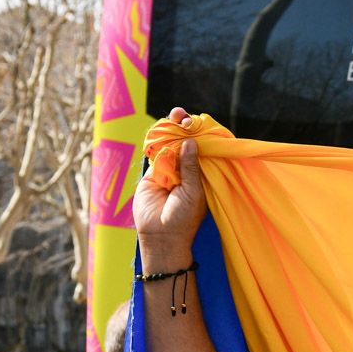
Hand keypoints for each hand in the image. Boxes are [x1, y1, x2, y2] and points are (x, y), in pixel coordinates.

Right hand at [134, 107, 207, 273]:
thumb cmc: (184, 217)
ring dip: (170, 130)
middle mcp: (185, 170)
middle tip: (184, 116)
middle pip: (183, 143)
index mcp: (200, 175)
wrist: (162, 235)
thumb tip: (190, 141)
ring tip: (175, 116)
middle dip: (183, 129)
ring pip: (168, 145)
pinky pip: (154, 154)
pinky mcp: (152, 173)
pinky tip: (161, 130)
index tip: (199, 124)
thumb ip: (191, 166)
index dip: (199, 136)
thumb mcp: (194, 190)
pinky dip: (156, 142)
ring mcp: (168, 170)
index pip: (200, 150)